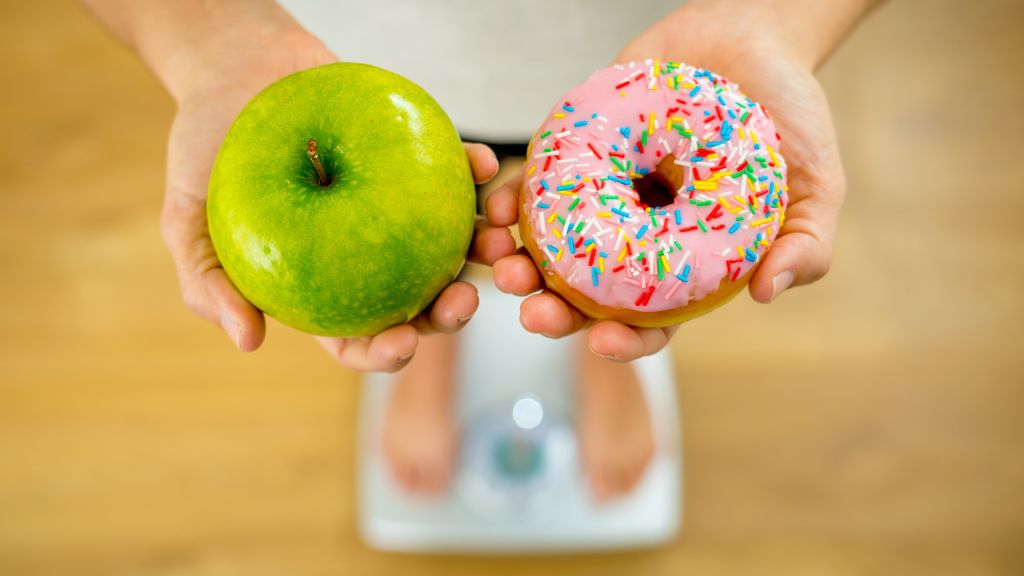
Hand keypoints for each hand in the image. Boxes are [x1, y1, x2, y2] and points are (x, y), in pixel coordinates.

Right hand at [161, 32, 508, 371]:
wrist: (233, 67)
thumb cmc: (207, 147)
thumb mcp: (186, 219)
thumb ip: (209, 283)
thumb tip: (249, 343)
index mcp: (320, 286)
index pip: (358, 336)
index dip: (384, 352)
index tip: (402, 344)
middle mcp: (366, 255)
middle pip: (417, 300)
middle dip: (449, 314)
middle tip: (463, 301)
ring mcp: (396, 209)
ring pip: (449, 245)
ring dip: (480, 252)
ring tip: (493, 246)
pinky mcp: (414, 160)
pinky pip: (453, 172)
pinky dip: (473, 171)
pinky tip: (485, 167)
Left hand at [487, 0, 846, 361]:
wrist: (753, 39)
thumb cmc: (787, 119)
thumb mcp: (815, 184)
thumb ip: (805, 242)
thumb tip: (768, 292)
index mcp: (684, 264)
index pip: (651, 320)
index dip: (625, 340)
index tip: (603, 342)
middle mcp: (636, 237)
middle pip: (586, 293)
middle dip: (554, 311)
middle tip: (534, 310)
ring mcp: (603, 195)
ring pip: (550, 245)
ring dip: (519, 263)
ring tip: (503, 262)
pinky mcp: (577, 151)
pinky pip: (536, 184)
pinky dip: (511, 200)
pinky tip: (497, 208)